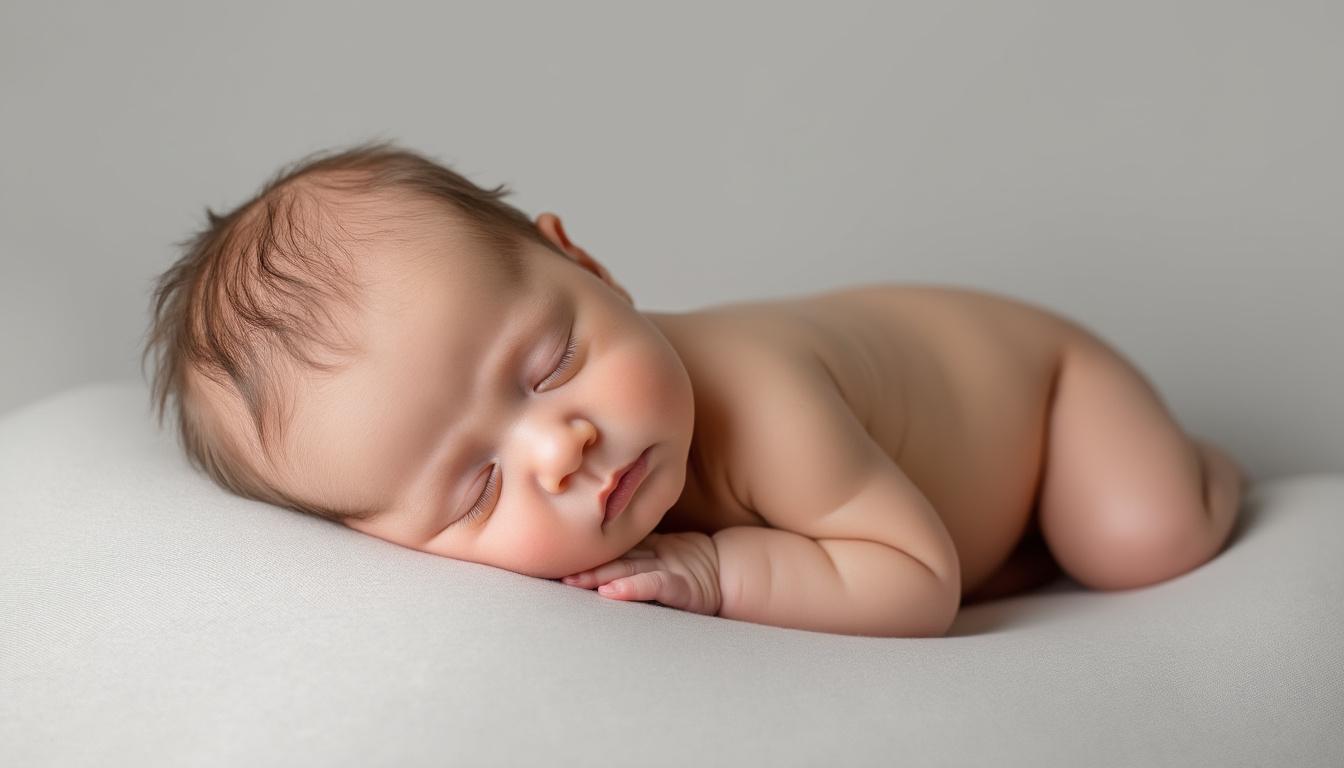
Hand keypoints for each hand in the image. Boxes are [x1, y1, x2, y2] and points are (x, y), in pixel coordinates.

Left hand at [560, 532, 721, 616]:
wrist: (733, 574)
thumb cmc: (694, 570)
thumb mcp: (663, 558)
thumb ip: (636, 553)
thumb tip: (600, 565)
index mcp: (647, 550)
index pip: (612, 549)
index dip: (584, 552)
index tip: (553, 556)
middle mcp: (654, 556)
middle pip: (613, 558)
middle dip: (584, 565)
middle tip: (553, 571)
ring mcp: (668, 568)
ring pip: (628, 569)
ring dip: (598, 576)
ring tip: (572, 582)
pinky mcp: (682, 587)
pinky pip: (654, 585)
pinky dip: (631, 588)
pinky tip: (610, 592)